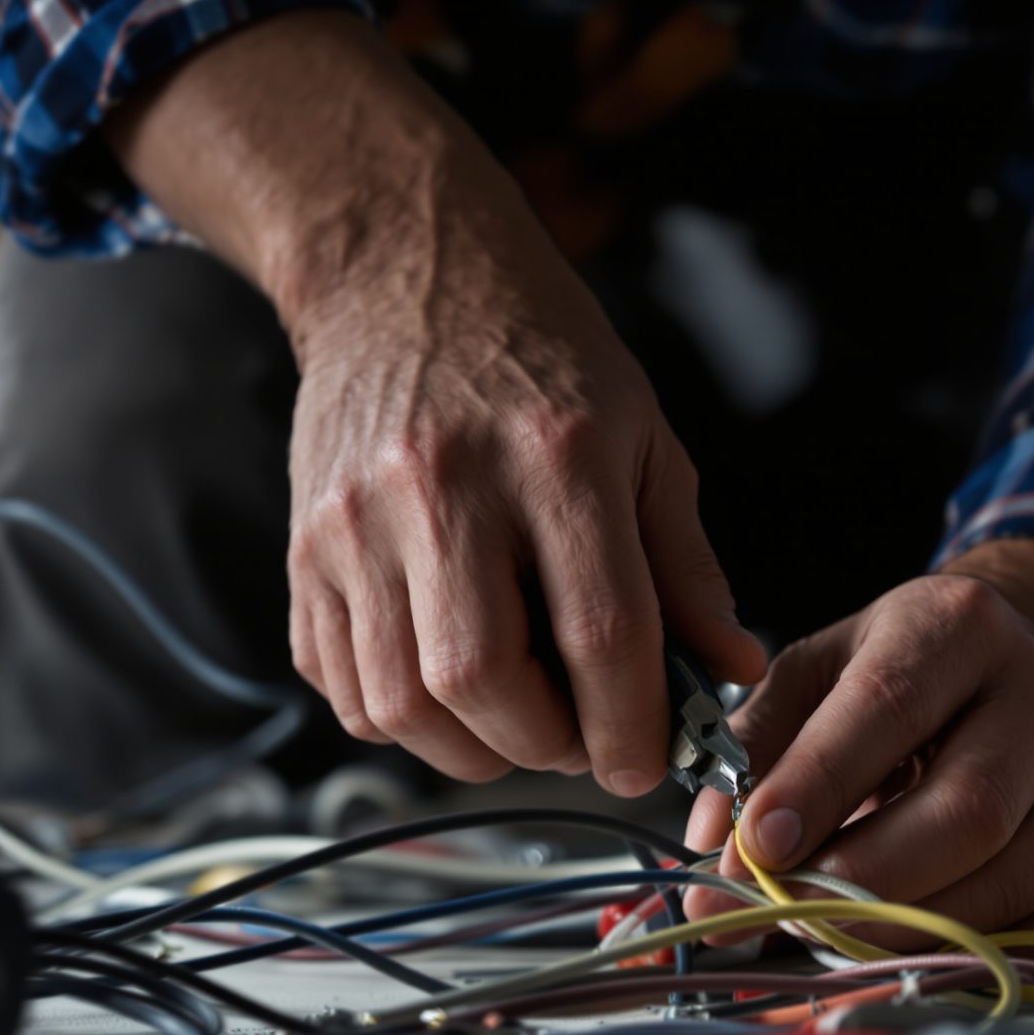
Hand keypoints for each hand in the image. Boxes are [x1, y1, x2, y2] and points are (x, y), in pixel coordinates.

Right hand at [110, 12, 761, 791]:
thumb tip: (731, 672)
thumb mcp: (645, 439)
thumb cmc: (540, 359)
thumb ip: (686, 567)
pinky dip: (403, 718)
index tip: (647, 760)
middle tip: (581, 736)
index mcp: (556, 454)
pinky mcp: (302, 548)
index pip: (601, 633)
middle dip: (547, 746)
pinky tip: (449, 685)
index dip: (632, 725)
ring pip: (402, 703)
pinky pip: (343, 685)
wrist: (402, 274)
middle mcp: (444, 486)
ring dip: (473, 747)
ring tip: (519, 718)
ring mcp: (356, 519)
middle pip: (484, 682)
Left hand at [684, 541, 1033, 939]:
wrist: (1022, 684)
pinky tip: (903, 942)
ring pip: (1001, 887)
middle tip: (778, 916)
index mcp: (962, 626)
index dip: (816, 787)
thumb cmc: (905, 682)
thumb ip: (757, 743)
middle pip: (966, 814)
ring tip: (823, 933)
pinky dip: (957, 953)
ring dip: (898, 931)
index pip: (887, 710)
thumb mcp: (822, 672)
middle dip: (861, 882)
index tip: (751, 849)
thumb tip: (711, 839)